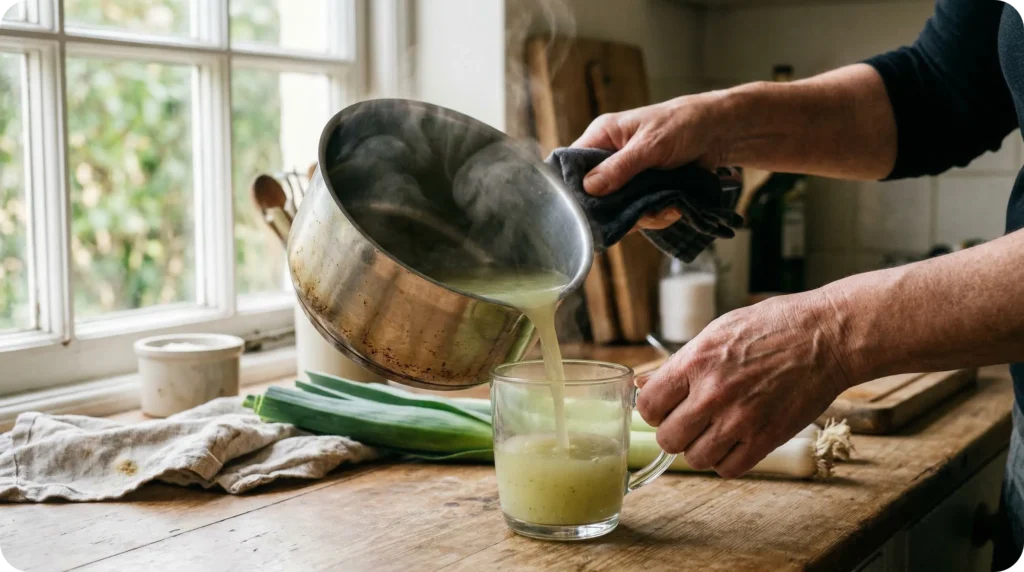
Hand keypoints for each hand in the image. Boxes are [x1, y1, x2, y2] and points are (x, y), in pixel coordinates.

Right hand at [572, 92, 726, 229]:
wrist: (720, 133)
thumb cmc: (683, 123)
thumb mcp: (650, 145)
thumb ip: (620, 167)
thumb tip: (588, 188)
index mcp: (602, 137)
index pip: (573, 165)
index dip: (576, 189)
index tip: (591, 208)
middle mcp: (610, 158)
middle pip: (595, 196)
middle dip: (619, 210)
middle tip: (640, 213)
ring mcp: (627, 177)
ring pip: (619, 210)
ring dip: (643, 215)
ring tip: (667, 208)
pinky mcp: (644, 191)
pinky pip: (640, 213)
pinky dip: (657, 215)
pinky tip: (673, 208)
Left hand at [636, 291, 854, 477]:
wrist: (826, 337)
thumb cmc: (773, 327)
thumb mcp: (717, 332)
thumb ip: (679, 363)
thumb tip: (643, 384)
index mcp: (696, 362)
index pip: (649, 406)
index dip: (654, 409)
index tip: (665, 407)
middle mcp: (714, 393)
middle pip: (668, 438)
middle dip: (674, 431)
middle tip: (688, 421)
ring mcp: (740, 419)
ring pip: (695, 458)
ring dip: (699, 448)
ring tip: (713, 431)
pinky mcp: (767, 438)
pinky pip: (728, 469)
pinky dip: (726, 461)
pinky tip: (734, 442)